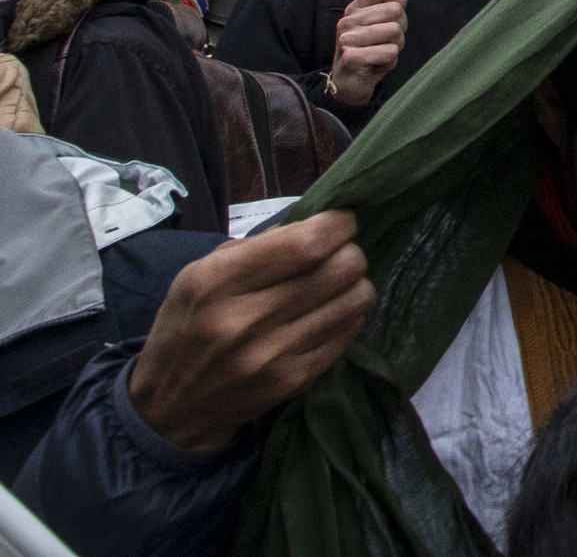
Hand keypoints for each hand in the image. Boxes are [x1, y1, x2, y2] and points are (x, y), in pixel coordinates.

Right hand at [125, 212, 371, 455]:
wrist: (169, 407)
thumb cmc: (186, 327)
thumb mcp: (198, 276)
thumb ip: (256, 246)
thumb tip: (317, 221)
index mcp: (215, 283)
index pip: (306, 244)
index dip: (338, 225)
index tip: (340, 222)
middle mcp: (243, 321)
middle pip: (341, 268)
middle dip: (349, 252)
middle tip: (337, 255)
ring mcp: (271, 356)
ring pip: (355, 299)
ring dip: (354, 284)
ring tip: (335, 285)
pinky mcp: (293, 381)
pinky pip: (349, 332)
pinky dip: (348, 315)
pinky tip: (327, 314)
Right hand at [324, 0, 405, 109]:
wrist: (349, 84)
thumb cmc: (368, 49)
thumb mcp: (379, 20)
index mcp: (355, 8)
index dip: (399, 1)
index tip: (392, 17)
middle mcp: (348, 20)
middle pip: (396, 11)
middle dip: (400, 30)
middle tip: (384, 42)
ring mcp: (347, 38)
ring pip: (395, 32)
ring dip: (395, 47)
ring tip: (380, 53)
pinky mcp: (351, 57)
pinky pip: (391, 52)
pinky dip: (389, 61)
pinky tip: (375, 65)